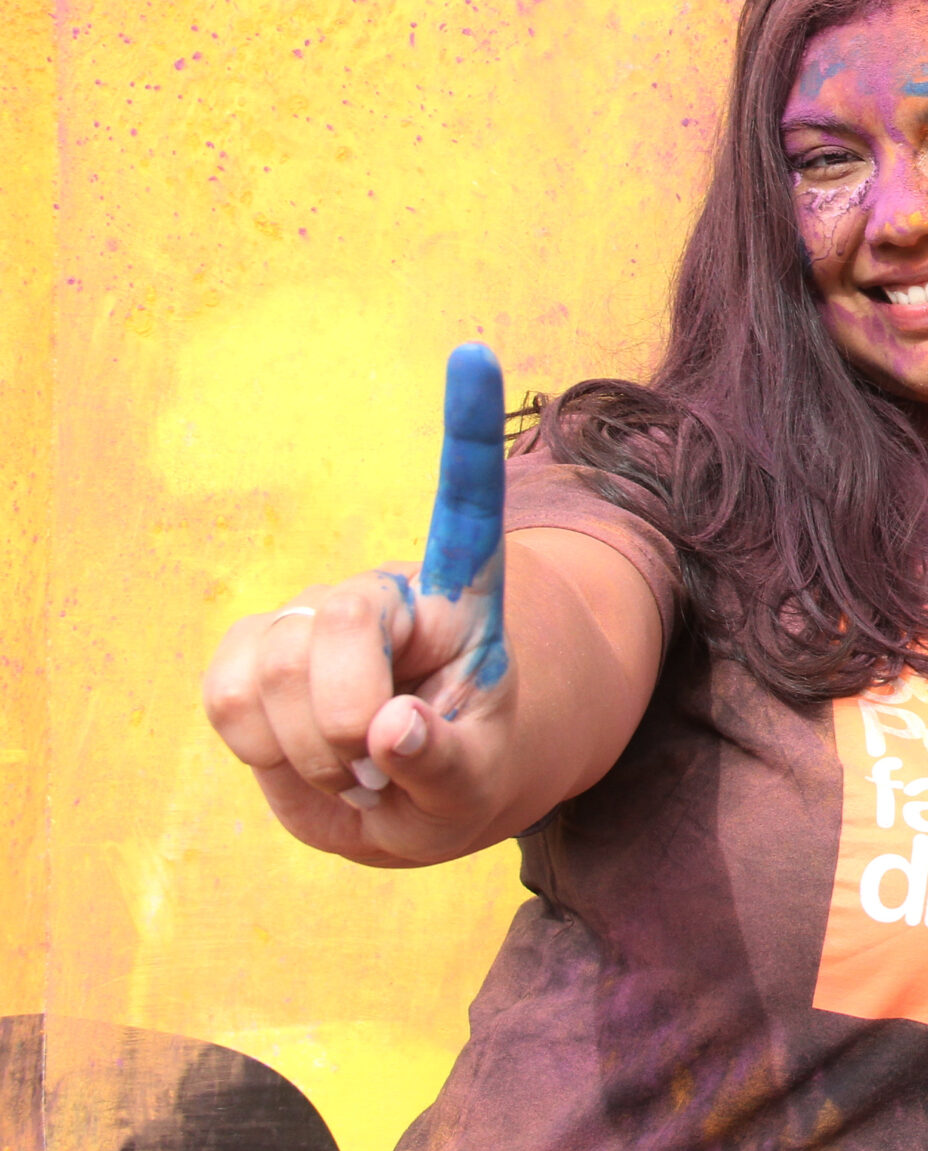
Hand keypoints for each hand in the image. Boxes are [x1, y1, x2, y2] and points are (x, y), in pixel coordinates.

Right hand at [201, 344, 520, 862]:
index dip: (466, 434)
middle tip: (380, 764)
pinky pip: (227, 698)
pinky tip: (298, 752)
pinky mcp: (255, 648)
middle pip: (340, 623)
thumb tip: (391, 729)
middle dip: (347, 720)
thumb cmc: (465, 778)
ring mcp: (314, 615)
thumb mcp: (478, 790)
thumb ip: (444, 764)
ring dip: (310, 751)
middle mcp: (386, 592)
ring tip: (354, 764)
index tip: (474, 350)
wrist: (407, 799)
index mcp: (463, 605)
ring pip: (273, 674)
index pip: (466, 508)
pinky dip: (260, 747)